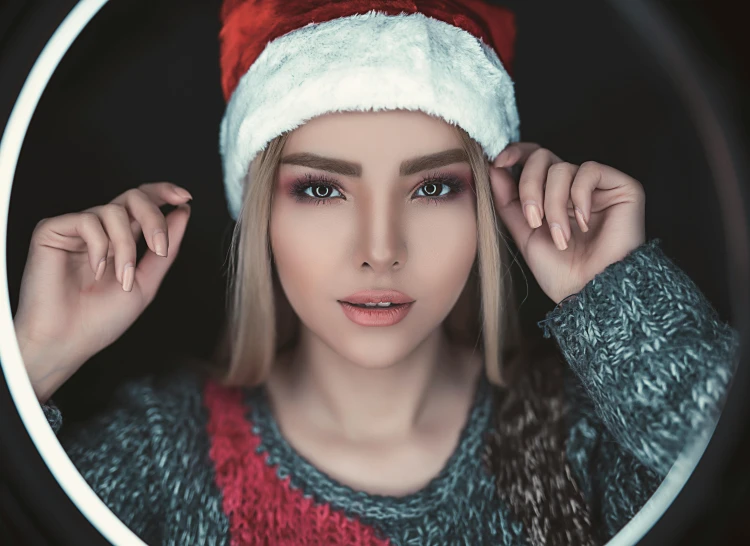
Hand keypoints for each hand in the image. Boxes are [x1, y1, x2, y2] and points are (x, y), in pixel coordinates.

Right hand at [13, 182, 192, 401]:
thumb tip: (183, 213)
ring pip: (114, 211)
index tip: (185, 198)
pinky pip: (87, 221)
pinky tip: (97, 270)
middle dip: (153, 218)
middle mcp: (100, 230)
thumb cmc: (100, 319)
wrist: (68, 341)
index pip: (143, 203)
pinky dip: (100, 247)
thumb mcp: (146, 282)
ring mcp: (76, 229)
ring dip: (126, 247)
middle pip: (133, 197)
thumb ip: (166, 248)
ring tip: (122, 277)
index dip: (164, 193)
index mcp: (122, 239)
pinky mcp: (52, 231)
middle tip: (159, 248)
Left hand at [489, 143, 645, 303]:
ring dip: (554, 204)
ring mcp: (597, 186)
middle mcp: (573, 185)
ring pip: (562, 168)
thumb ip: (508, 201)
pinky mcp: (622, 186)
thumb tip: (493, 169)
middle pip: (542, 157)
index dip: (515, 153)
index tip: (497, 163)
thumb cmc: (559, 270)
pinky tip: (583, 223)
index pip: (532, 158)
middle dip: (529, 187)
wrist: (589, 291)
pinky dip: (579, 197)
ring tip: (560, 236)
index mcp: (550, 193)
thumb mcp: (524, 233)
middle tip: (534, 220)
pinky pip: (589, 171)